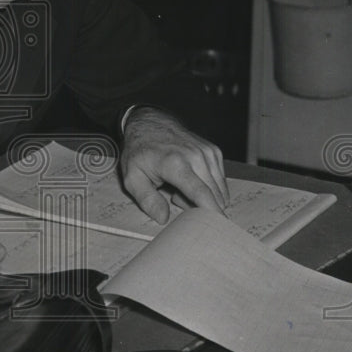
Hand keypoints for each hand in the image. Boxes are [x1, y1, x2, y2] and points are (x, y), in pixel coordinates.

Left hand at [120, 107, 228, 223]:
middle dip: (198, 206)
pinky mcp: (214, 151)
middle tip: (173, 197)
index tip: (219, 228)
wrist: (149, 123)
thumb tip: (163, 218)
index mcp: (175, 164)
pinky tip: (190, 179)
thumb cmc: (139, 152)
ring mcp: (207, 152)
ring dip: (204, 197)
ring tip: (179, 187)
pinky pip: (220, 181)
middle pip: (213, 195)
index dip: (212, 213)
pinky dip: (208, 186)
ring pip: (219, 190)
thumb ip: (147, 200)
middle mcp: (196, 157)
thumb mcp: (132, 178)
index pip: (201, 194)